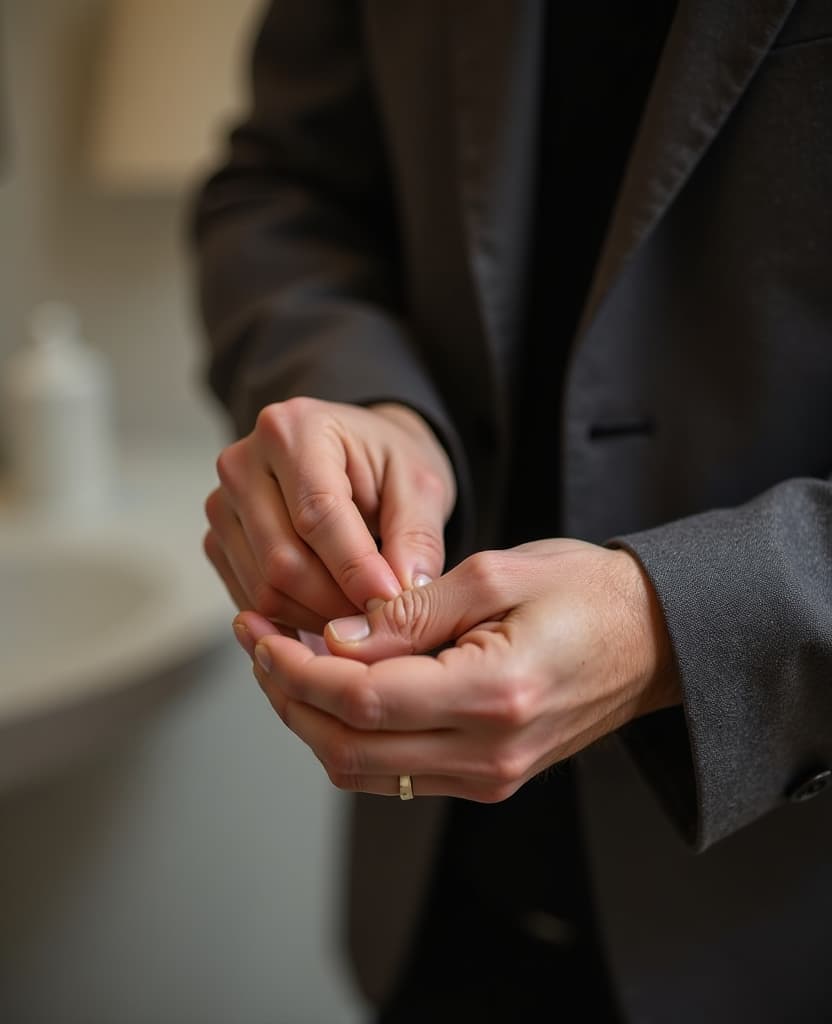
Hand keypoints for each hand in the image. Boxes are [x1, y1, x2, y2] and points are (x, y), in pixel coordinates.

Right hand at [203, 398, 455, 631]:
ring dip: (317, 618)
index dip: (355, 568)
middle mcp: (243, 463)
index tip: (390, 601)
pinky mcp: (218, 542)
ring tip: (362, 616)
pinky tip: (330, 613)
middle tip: (382, 618)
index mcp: (294, 429)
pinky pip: (251, 600)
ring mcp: (222, 505)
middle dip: (337, 602)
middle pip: (282, 560)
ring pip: (264, 589)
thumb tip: (404, 591)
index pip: (317, 514)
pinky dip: (294, 619)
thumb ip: (417, 538)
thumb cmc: (386, 464)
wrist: (356, 458)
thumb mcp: (421, 486)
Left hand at [239, 539, 680, 800]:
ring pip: (364, 771)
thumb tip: (334, 637)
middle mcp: (488, 754)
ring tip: (284, 660)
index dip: (296, 668)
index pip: (362, 699)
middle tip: (257, 643)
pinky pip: (395, 770)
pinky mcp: (486, 778)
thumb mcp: (497, 574)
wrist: (654, 640)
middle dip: (288, 698)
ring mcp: (488, 777)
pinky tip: (335, 685)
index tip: (261, 629)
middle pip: (349, 750)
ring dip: (312, 720)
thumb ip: (410, 611)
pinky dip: (350, 733)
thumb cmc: (585, 592)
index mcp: (494, 694)